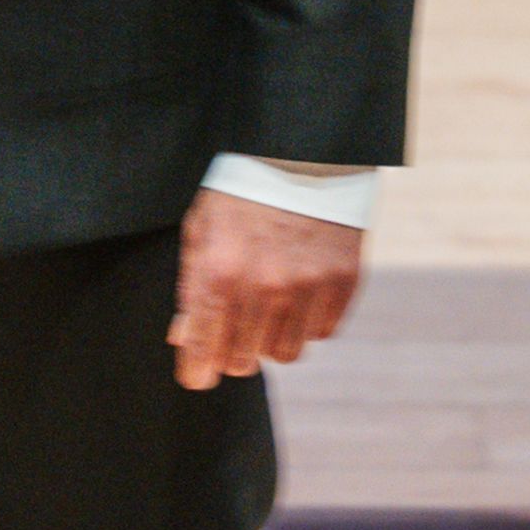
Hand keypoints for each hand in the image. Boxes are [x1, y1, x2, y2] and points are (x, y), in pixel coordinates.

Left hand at [170, 188, 362, 387]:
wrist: (304, 153)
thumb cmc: (241, 192)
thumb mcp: (200, 230)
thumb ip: (192, 289)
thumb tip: (185, 340)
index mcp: (219, 272)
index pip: (204, 348)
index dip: (197, 371)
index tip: (197, 375)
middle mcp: (264, 287)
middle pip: (244, 360)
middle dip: (232, 352)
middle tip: (231, 332)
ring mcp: (308, 286)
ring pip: (286, 353)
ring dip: (271, 339)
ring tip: (266, 307)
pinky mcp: (343, 283)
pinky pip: (321, 332)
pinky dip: (306, 322)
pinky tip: (297, 293)